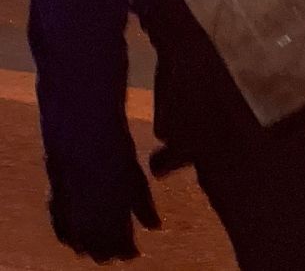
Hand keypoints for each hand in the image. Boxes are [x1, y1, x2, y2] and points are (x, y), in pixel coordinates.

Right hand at [46, 152, 160, 262]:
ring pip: (80, 246)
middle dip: (111, 253)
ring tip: (100, 251)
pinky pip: (62, 234)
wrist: (85, 143)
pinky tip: (77, 241)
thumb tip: (156, 227)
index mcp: (114, 218)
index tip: (134, 254)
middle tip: (119, 254)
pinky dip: (71, 240)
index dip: (128, 253)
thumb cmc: (118, 160)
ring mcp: (71, 217)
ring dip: (91, 249)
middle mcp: (91, 223)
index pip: (121, 248)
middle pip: (100, 250)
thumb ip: (146, 209)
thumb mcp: (138, 184)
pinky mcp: (55, 209)